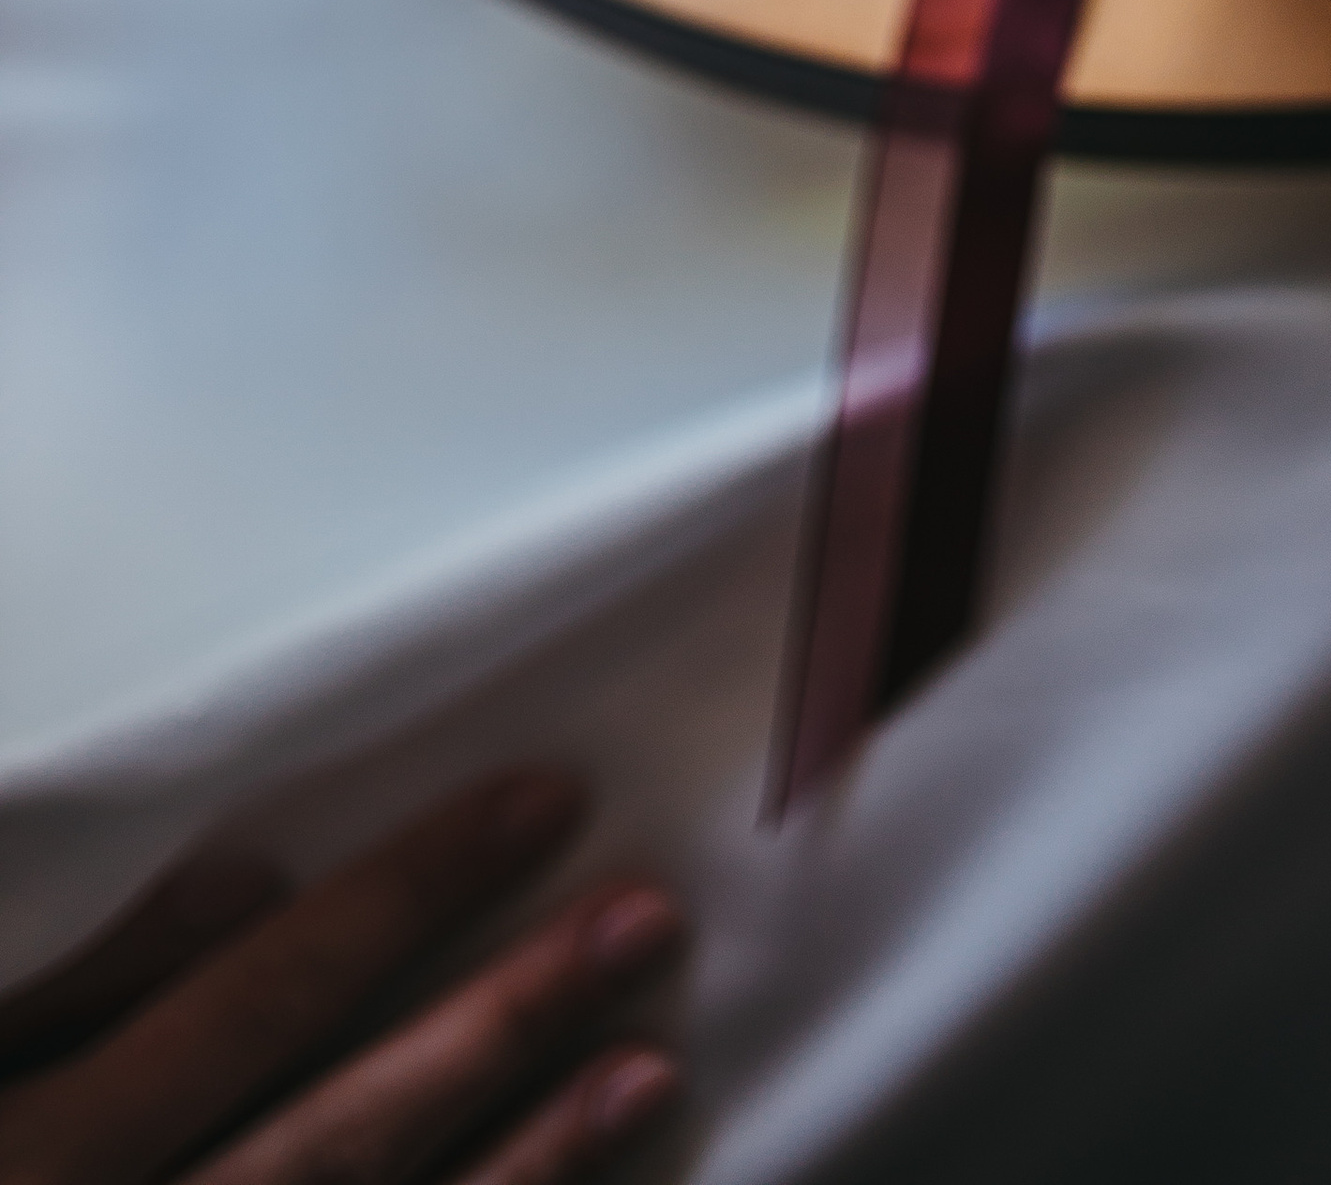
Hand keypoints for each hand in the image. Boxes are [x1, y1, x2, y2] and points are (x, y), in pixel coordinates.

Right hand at [0, 771, 682, 1184]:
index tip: (541, 802)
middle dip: (501, 1023)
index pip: (254, 1003)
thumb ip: (57, 981)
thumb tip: (245, 882)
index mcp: (34, 1159)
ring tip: (650, 1068)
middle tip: (647, 917)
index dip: (403, 899)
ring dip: (522, 1178)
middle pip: (338, 1141)